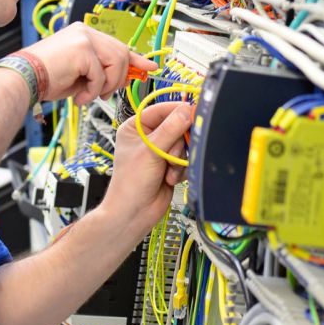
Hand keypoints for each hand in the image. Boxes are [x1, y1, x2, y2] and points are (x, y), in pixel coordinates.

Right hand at [25, 23, 156, 104]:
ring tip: (87, 95)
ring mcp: (84, 38)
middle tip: (105, 94)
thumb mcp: (82, 76)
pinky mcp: (82, 50)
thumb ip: (104, 73)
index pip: (117, 45)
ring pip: (116, 64)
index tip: (150, 67)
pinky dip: (92, 91)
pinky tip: (78, 96)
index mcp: (84, 34)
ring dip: (105, 86)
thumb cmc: (46, 79)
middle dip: (120, 77)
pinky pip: (101, 76)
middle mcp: (85, 31)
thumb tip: (129, 78)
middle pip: (121, 53)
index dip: (136, 58)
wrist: (23, 80)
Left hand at [95, 100, 193, 244]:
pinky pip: (185, 158)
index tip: (193, 113)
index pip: (161, 110)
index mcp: (136, 127)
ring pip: (183, 144)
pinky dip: (180, 169)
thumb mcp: (150, 151)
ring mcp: (160, 151)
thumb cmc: (130, 183)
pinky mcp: (170, 165)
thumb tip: (186, 111)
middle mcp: (148, 137)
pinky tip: (170, 178)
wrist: (134, 214)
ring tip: (167, 170)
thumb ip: (170, 130)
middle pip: (176, 127)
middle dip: (176, 144)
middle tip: (171, 155)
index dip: (177, 111)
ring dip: (177, 159)